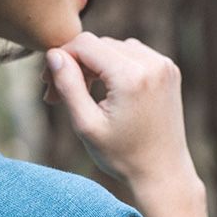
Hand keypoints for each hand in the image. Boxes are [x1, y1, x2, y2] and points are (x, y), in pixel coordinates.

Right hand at [42, 31, 199, 188]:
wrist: (163, 172)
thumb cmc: (122, 156)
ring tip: (84, 95)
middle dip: (76, 64)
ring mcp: (164, 64)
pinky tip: (107, 91)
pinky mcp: (169, 69)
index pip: (84, 44)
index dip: (61, 58)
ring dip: (95, 64)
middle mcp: (152, 63)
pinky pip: (133, 54)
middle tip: (59, 96)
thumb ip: (68, 86)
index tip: (48, 84)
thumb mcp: (86, 125)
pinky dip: (116, 66)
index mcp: (131, 76)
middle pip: (99, 44)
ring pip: (115, 47)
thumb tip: (54, 54)